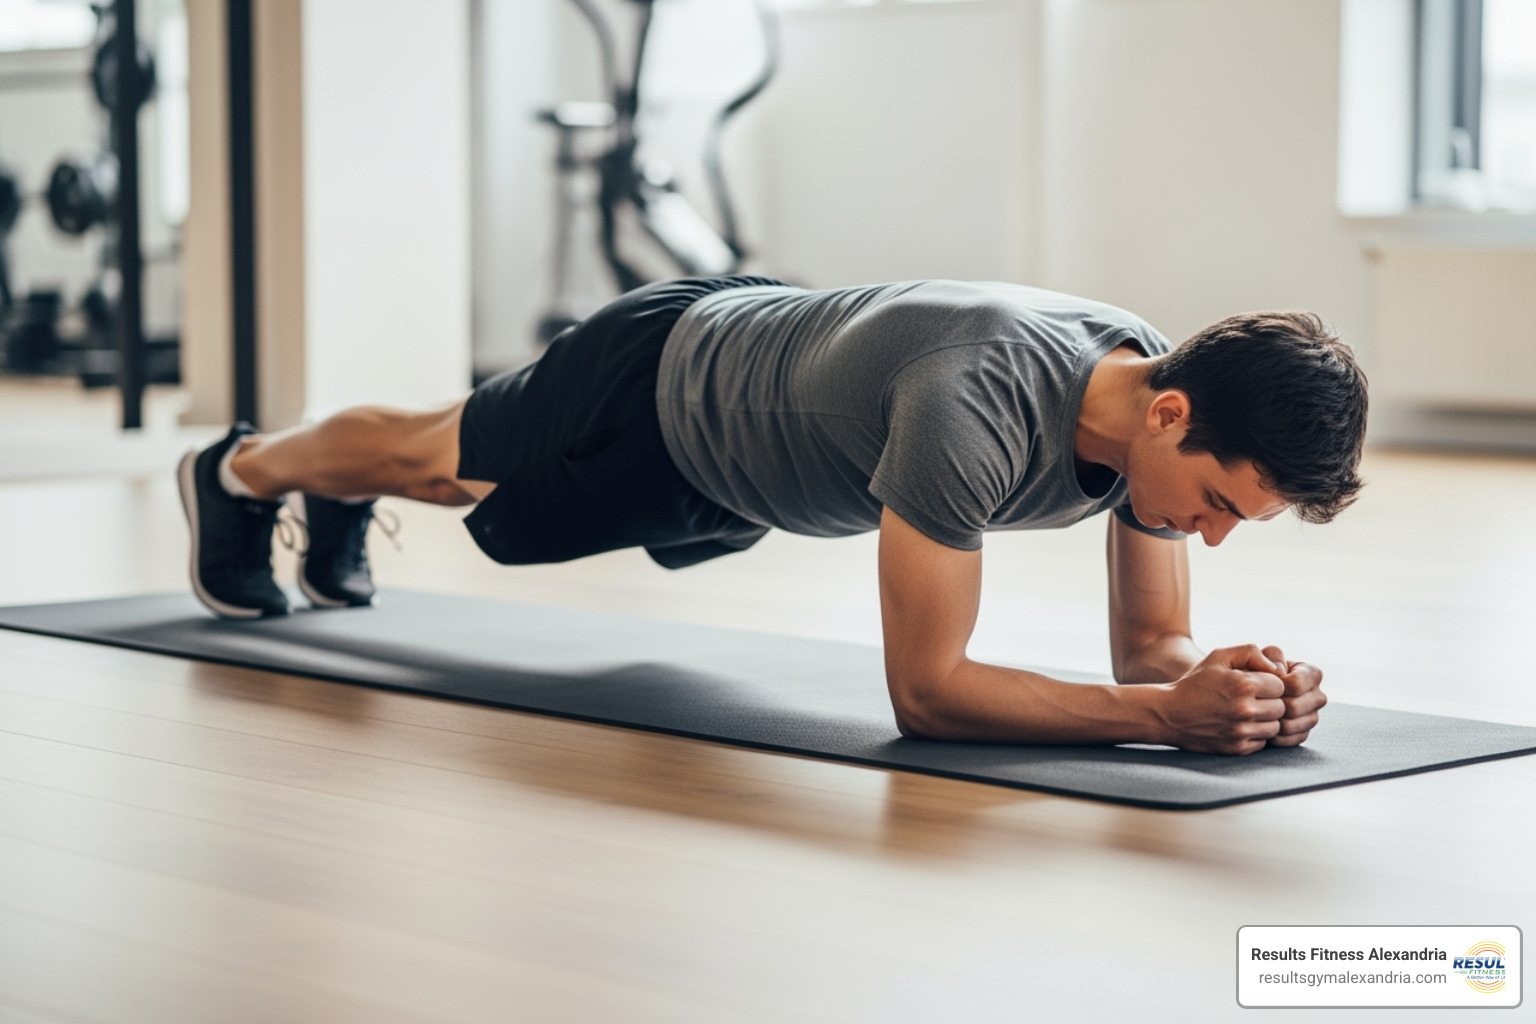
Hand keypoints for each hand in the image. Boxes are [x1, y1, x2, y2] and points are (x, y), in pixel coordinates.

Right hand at [1157, 645, 1286, 754]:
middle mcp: (1245, 709)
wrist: (1168, 714)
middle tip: (1251, 699)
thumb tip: (1277, 667)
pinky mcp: (1237, 748)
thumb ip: (1250, 652)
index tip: (1253, 684)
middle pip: (1281, 707)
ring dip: (1264, 720)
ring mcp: (1241, 731)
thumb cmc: (1196, 682)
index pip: (1281, 686)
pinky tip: (1238, 725)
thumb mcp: (1218, 656)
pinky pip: (1262, 742)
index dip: (1268, 683)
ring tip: (1245, 712)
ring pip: (1274, 727)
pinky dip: (1254, 735)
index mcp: (1244, 685)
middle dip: (1269, 702)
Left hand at [1260, 645, 1325, 747]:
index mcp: (1312, 674)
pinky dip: (1274, 736)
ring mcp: (1312, 715)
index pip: (1296, 684)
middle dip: (1272, 704)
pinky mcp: (1304, 732)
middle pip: (1294, 707)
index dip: (1276, 685)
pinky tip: (1263, 726)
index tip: (1262, 682)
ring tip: (1257, 713)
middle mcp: (1317, 695)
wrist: (1247, 692)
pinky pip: (1291, 739)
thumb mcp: (1260, 656)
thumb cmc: (1253, 670)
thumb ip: (1269, 657)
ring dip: (1271, 721)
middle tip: (1256, 701)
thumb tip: (1278, 673)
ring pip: (1291, 725)